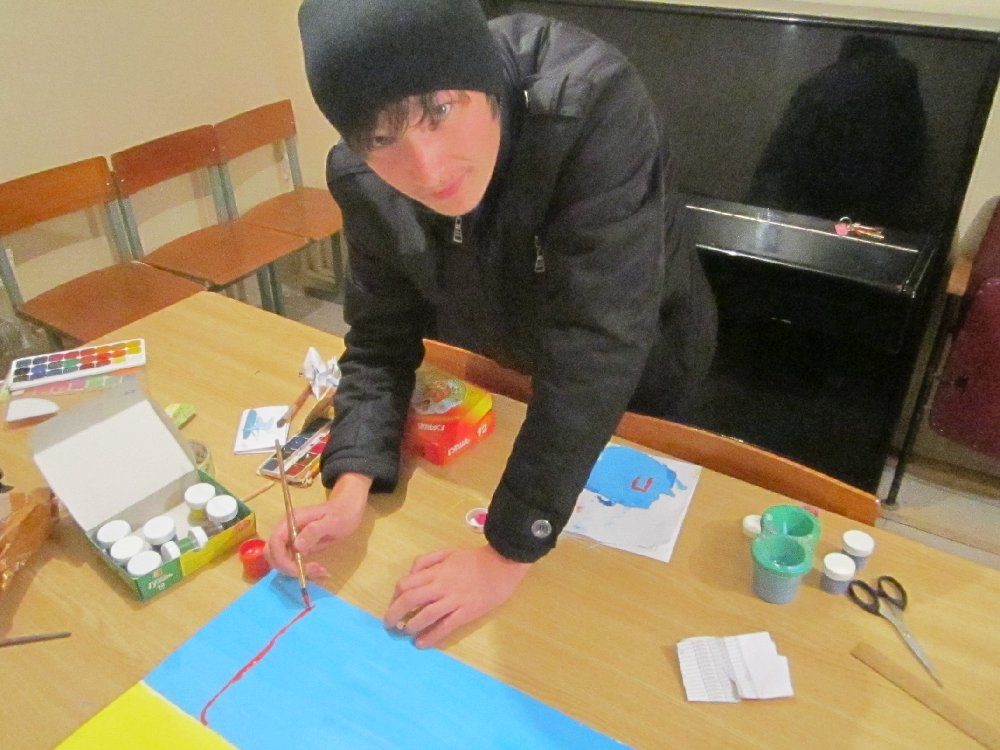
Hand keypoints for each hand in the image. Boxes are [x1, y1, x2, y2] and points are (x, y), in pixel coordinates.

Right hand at [264, 472, 370, 578]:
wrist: (347, 508)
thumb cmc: (341, 512)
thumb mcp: (332, 522)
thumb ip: (314, 531)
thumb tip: (296, 546)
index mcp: (292, 520)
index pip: (275, 542)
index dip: (281, 559)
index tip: (298, 570)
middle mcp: (287, 529)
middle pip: (273, 553)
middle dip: (287, 567)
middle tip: (312, 572)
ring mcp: (290, 538)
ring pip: (281, 560)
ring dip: (295, 570)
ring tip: (319, 571)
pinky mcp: (296, 546)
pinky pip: (291, 561)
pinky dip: (301, 569)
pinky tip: (318, 569)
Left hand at [384, 545, 530, 648]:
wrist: (502, 564)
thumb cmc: (475, 559)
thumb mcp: (447, 553)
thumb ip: (427, 561)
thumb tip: (411, 574)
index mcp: (436, 571)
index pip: (406, 584)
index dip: (395, 596)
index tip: (394, 604)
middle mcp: (441, 585)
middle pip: (410, 600)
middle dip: (394, 614)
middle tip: (389, 624)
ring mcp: (454, 599)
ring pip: (426, 614)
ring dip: (411, 626)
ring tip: (405, 632)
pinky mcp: (467, 612)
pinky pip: (446, 626)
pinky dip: (431, 636)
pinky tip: (421, 643)